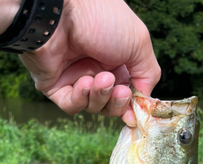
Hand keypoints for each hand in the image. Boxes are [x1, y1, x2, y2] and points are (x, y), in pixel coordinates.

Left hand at [20, 0, 160, 125]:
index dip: (131, 104)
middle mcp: (96, 68)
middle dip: (116, 103)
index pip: (127, 91)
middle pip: (110, 104)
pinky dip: (80, 99)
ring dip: (100, 97)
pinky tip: (83, 83)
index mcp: (117, 58)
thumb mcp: (138, 43)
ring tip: (101, 79)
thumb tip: (144, 102)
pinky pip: (71, 105)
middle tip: (120, 92)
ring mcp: (74, 77)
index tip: (135, 112)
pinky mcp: (54, 85)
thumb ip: (148, 74)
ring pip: (92, 106)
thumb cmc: (100, 17)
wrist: (61, 11)